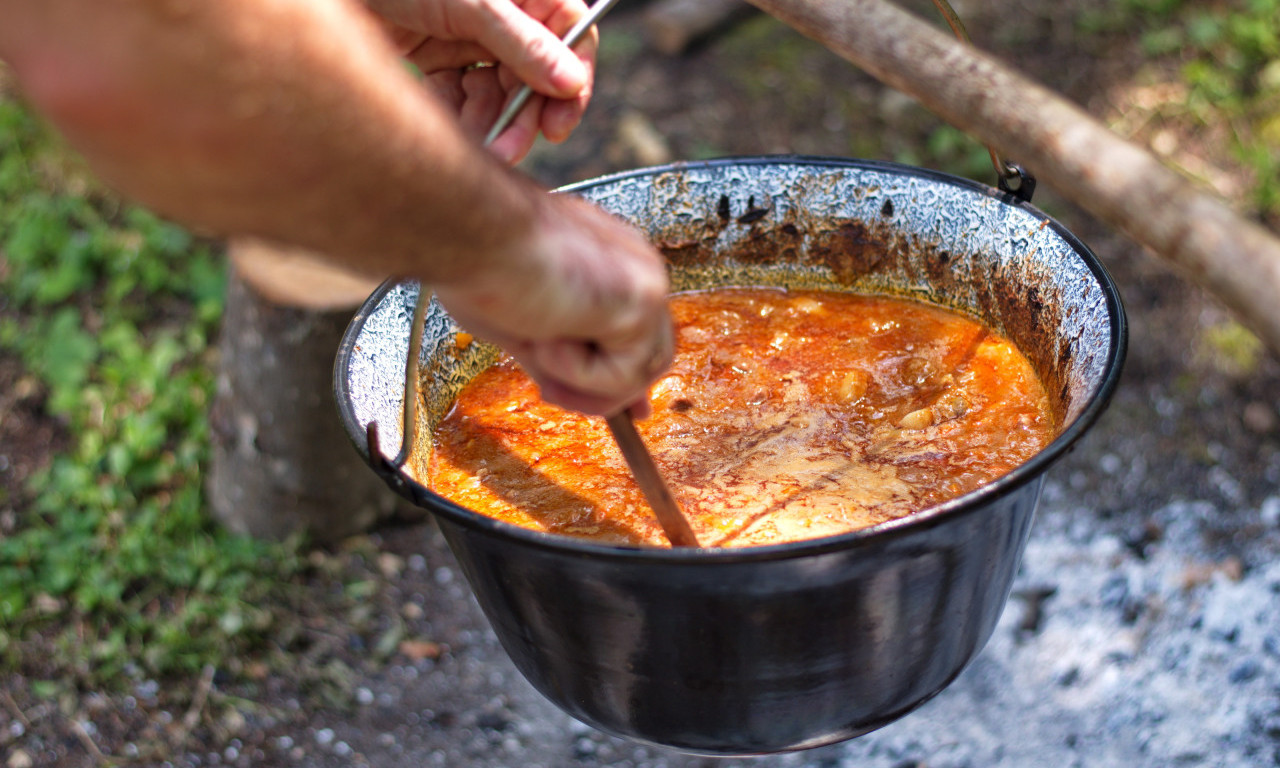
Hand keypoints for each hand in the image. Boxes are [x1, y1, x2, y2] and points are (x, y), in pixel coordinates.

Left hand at [365, 0, 596, 163]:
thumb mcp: (471, 4)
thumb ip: (523, 44)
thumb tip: (570, 82)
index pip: (571, 36)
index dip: (571, 84)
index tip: (556, 125)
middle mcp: (503, 13)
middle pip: (533, 74)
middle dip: (521, 115)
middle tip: (509, 151)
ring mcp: (468, 34)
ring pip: (496, 92)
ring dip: (488, 123)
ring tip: (474, 148)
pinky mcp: (436, 55)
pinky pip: (459, 95)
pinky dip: (456, 115)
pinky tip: (445, 126)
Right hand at [434, 192, 672, 416]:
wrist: (470, 229)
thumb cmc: (479, 264)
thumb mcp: (523, 325)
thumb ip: (559, 358)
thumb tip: (569, 392)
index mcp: (613, 264)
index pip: (640, 334)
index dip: (625, 377)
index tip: (628, 414)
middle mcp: (638, 268)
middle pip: (649, 359)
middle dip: (599, 391)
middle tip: (548, 389)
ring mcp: (645, 282)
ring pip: (638, 374)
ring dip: (582, 382)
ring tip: (540, 350)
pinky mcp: (642, 300)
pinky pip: (622, 375)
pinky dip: (576, 370)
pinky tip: (546, 328)